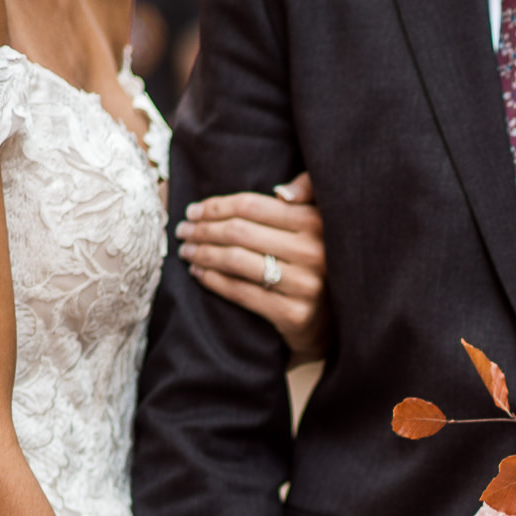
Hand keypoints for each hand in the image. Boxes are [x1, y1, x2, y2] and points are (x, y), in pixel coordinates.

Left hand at [177, 172, 326, 361]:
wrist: (333, 323)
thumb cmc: (317, 264)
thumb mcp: (320, 225)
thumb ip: (308, 195)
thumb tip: (283, 192)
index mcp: (317, 223)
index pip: (253, 206)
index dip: (216, 206)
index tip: (194, 210)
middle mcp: (314, 252)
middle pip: (239, 232)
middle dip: (202, 229)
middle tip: (182, 231)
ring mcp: (305, 285)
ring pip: (235, 260)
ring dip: (202, 253)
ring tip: (186, 251)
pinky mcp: (294, 314)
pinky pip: (240, 292)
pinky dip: (212, 280)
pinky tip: (199, 273)